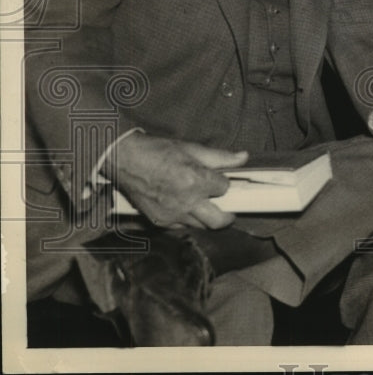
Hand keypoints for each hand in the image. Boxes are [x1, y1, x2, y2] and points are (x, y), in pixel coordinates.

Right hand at [105, 132, 247, 228]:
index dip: (223, 183)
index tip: (220, 180)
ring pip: (201, 226)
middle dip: (227, 216)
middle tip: (229, 210)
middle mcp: (185, 202)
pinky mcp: (160, 222)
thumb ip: (221, 157)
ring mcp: (172, 214)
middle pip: (218, 221)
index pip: (224, 189)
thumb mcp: (192, 149)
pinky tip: (187, 208)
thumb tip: (243, 157)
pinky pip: (182, 227)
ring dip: (207, 218)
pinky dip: (188, 220)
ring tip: (206, 206)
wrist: (125, 160)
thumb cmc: (157, 152)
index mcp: (195, 181)